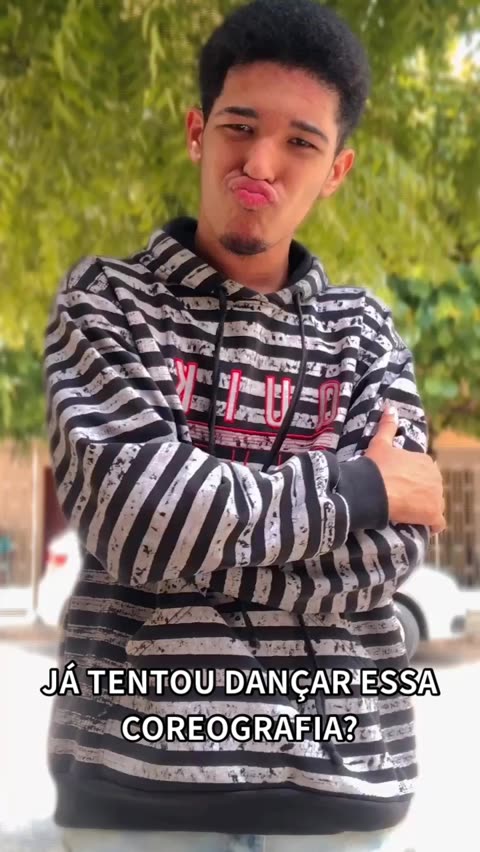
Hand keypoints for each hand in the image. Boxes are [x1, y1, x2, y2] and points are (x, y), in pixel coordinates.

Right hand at [365, 406, 445, 533]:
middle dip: (421, 494)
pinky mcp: (433, 514)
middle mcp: (435, 477)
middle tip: (402, 499)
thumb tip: (389, 407)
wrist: (373, 490)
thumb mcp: (380, 443)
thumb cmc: (376, 466)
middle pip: (431, 489)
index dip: (412, 480)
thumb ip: (387, 425)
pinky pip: (438, 523)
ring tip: (409, 513)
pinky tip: (422, 526)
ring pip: (435, 505)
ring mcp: (436, 496)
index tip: (400, 485)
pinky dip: (432, 525)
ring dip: (425, 509)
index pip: (424, 473)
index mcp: (425, 461)